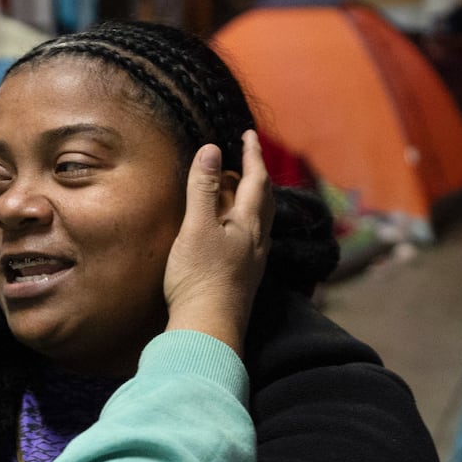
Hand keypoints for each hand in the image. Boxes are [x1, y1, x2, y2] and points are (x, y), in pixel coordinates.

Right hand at [162, 130, 273, 354]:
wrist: (208, 327)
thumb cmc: (200, 276)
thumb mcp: (196, 227)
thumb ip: (202, 188)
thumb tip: (211, 149)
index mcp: (249, 223)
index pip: (256, 179)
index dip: (252, 155)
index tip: (249, 134)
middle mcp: (258, 240)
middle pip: (264, 200)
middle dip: (257, 176)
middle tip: (248, 159)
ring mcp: (253, 261)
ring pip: (260, 221)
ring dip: (254, 200)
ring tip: (241, 190)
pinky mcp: (243, 277)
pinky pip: (251, 238)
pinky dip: (245, 222)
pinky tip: (236, 232)